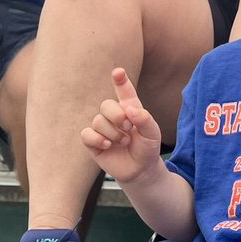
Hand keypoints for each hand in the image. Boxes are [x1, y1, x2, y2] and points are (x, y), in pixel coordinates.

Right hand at [81, 68, 164, 184]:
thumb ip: (145, 119)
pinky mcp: (93, 142)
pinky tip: (108, 145)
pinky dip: (98, 139)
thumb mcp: (153, 133)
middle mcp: (114, 115)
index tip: (118, 72)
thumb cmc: (147, 148)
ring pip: (98, 121)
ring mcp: (102, 128)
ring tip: (124, 142)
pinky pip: (87, 134)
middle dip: (117, 116)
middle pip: (106, 105)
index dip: (120, 80)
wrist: (140, 169)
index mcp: (130, 108)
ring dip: (113, 133)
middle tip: (129, 127)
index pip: (124, 91)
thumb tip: (130, 110)